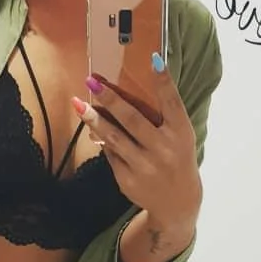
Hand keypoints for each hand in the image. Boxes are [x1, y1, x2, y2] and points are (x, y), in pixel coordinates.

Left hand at [73, 57, 201, 229]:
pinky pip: (110, 154)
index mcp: (181, 132)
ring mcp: (145, 165)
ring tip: (79, 104)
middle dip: (110, 99)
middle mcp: (164, 148)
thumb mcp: (180, 136)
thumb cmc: (177, 158)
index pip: (172, 102)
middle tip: (92, 80)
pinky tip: (93, 129)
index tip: (153, 59)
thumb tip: (129, 92)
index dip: (164, 80)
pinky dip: (102, 140)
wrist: (177, 202)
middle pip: (133, 119)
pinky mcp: (128, 179)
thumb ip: (164, 116)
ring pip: (114, 137)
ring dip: (94, 119)